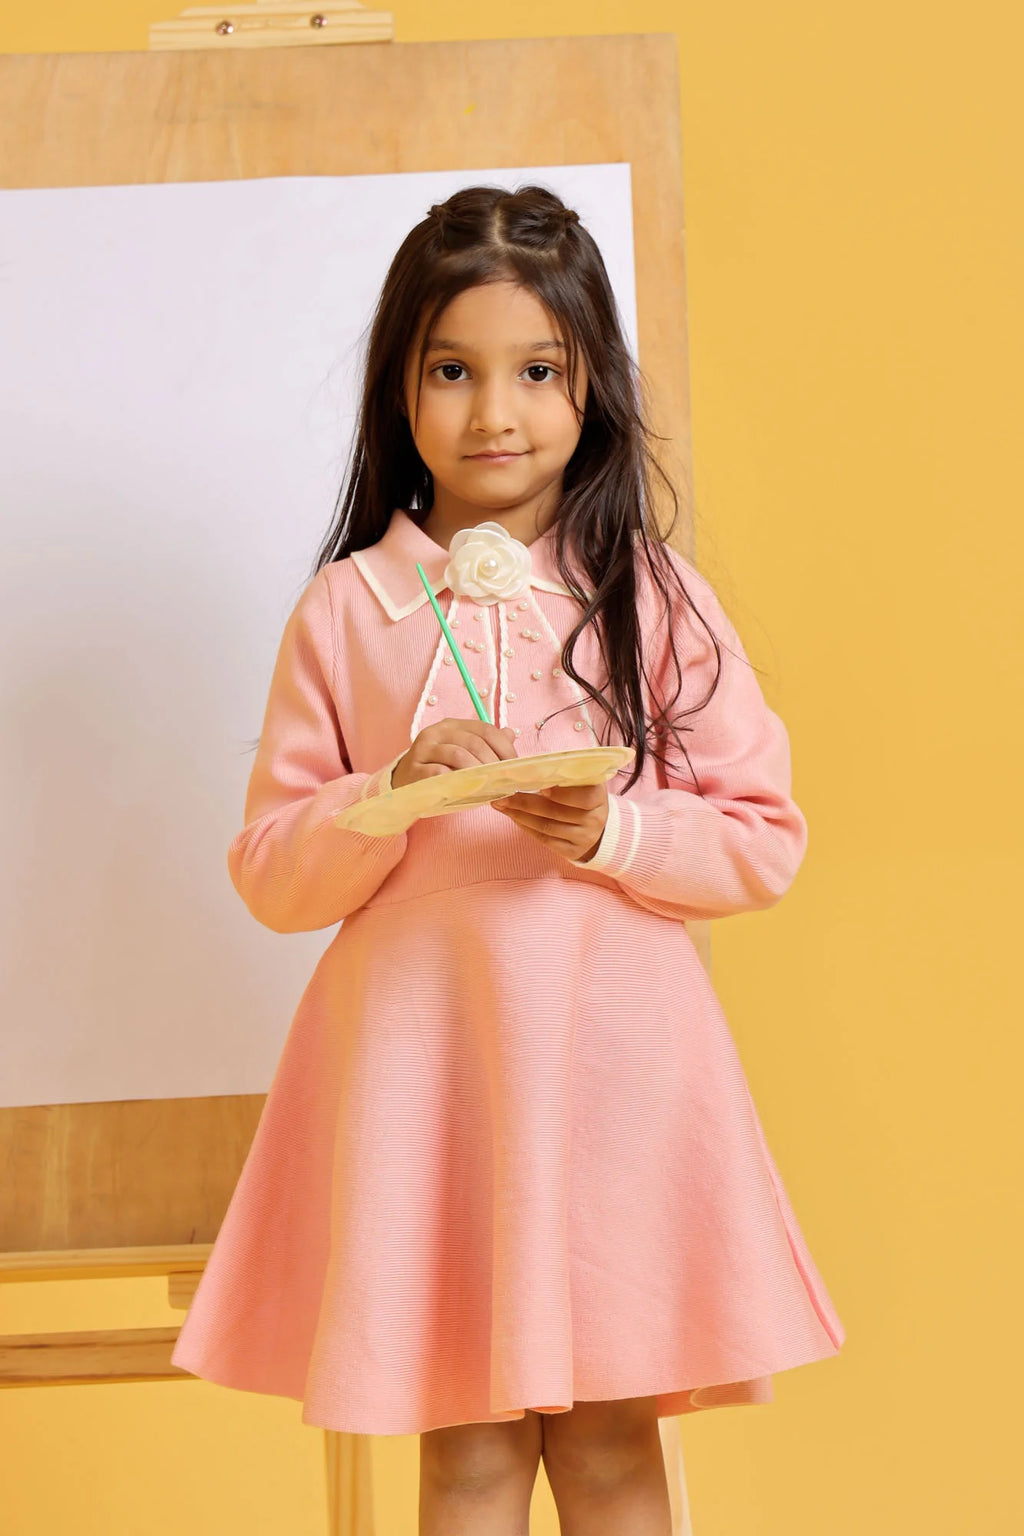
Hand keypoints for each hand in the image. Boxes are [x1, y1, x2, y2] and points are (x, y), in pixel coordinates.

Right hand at [392, 717, 517, 789]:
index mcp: (451, 725)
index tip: (514, 766)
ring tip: (489, 786)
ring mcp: (423, 750)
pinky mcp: (415, 770)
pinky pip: (440, 773)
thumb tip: (510, 733)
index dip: (504, 747)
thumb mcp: (462, 753)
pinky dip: (458, 782)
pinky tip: (469, 791)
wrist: (404, 783)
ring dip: (479, 773)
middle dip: (494, 763)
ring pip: (458, 755)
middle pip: (474, 742)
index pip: (485, 729)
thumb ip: (485, 744)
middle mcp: (436, 733)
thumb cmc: (438, 769)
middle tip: (504, 780)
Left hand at [492, 781, 608, 862]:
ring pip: (547, 827)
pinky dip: (526, 827)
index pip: (583, 797)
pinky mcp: (572, 850)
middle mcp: (595, 819)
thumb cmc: (582, 794)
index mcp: (599, 796)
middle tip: (503, 795)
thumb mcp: (583, 781)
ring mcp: (584, 837)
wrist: (597, 826)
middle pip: (556, 812)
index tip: (539, 787)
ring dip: (520, 815)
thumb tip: (531, 764)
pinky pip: (545, 839)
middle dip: (525, 802)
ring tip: (501, 805)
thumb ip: (565, 772)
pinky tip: (513, 816)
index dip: (561, 794)